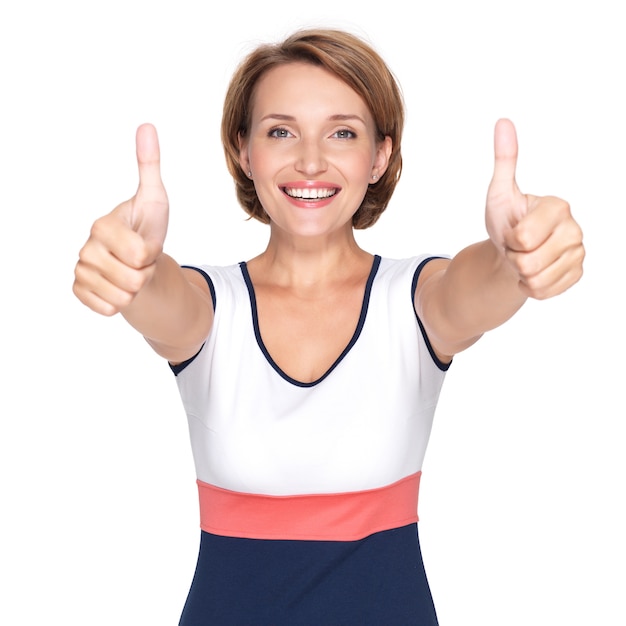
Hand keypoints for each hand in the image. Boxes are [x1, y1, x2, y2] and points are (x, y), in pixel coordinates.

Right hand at [73, 124, 169, 314]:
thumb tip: (146, 126)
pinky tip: (117, 286)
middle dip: (145, 273)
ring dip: (135, 289)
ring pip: (122, 297)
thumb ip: (149, 167)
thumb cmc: (148, 229)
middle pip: (132, 279)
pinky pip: (107, 309)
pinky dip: (120, 303)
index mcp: (103, 225)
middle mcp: (86, 248)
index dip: (151, 253)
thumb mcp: (155, 200)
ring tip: (131, 272)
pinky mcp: (79, 291)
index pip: (139, 253)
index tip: (145, 243)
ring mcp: (80, 271)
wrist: (139, 260)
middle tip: (139, 261)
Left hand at [485, 119, 583, 299]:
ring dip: (521, 274)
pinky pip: (544, 292)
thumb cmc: (505, 221)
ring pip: (536, 279)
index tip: (514, 230)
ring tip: (523, 258)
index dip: (510, 239)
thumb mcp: (499, 193)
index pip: (524, 237)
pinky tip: (532, 273)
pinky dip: (531, 287)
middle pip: (529, 262)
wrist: (511, 251)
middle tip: (517, 247)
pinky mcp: (576, 274)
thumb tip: (503, 122)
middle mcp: (574, 229)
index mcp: (558, 206)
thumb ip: (504, 161)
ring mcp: (578, 253)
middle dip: (513, 258)